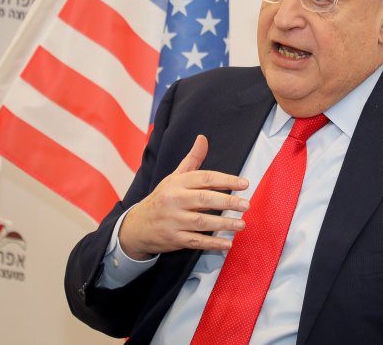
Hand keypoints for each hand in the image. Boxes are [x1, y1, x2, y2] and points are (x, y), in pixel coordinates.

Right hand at [118, 135, 249, 259]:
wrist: (136, 226)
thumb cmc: (162, 198)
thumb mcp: (174, 177)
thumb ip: (192, 160)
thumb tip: (203, 138)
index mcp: (177, 183)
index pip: (205, 178)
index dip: (226, 180)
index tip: (244, 184)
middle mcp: (175, 200)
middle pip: (205, 199)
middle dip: (228, 202)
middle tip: (246, 205)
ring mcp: (173, 220)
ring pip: (202, 221)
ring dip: (224, 223)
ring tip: (241, 224)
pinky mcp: (173, 239)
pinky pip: (196, 241)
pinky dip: (212, 243)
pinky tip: (227, 243)